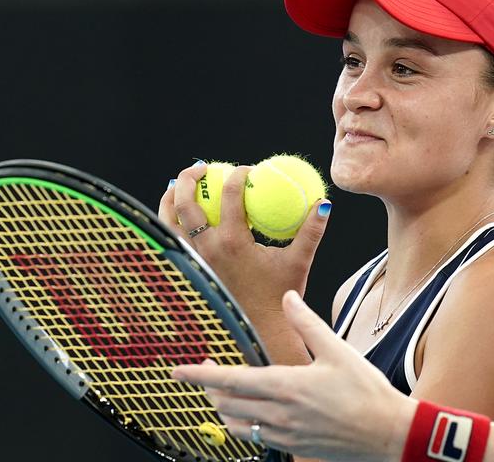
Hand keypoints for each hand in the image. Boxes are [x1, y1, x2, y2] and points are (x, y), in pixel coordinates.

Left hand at [158, 162, 330, 320]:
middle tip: (202, 166)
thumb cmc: (280, 295)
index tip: (247, 169)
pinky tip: (179, 215)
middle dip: (190, 178)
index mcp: (233, 241)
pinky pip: (173, 240)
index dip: (238, 175)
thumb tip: (324, 203)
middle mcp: (207, 249)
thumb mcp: (299, 260)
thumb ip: (312, 230)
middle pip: (186, 203)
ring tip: (178, 184)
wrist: (259, 328)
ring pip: (169, 222)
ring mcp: (194, 260)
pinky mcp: (190, 270)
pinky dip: (171, 222)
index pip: (229, 195)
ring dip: (170, 198)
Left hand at [173, 291, 414, 461]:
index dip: (200, 375)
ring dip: (224, 408)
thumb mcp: (338, 350)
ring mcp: (284, 435)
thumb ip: (307, 323)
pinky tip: (250, 415)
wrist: (388, 433)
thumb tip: (287, 297)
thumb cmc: (367, 391)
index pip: (231, 380)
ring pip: (237, 424)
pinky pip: (255, 438)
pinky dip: (243, 425)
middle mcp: (279, 413)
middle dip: (209, 388)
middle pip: (226, 403)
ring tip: (223, 393)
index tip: (178, 371)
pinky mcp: (293, 449)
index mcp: (287, 385)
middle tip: (205, 372)